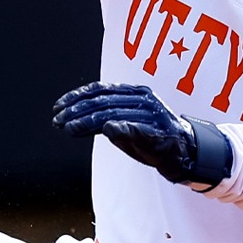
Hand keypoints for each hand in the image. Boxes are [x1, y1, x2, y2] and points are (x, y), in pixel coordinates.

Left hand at [52, 82, 232, 188]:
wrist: (184, 153)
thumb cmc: (151, 138)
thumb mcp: (124, 123)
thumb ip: (104, 118)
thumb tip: (72, 118)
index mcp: (134, 92)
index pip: (100, 89)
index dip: (76, 97)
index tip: (58, 107)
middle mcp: (143, 99)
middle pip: (103, 101)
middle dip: (76, 111)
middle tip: (58, 120)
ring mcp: (151, 115)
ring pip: (113, 113)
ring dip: (88, 121)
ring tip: (69, 128)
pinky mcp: (157, 133)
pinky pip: (136, 127)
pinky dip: (120, 127)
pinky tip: (106, 129)